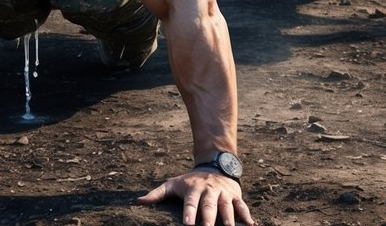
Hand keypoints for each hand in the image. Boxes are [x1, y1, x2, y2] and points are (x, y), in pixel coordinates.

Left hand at [138, 168, 253, 225]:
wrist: (214, 165)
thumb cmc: (190, 181)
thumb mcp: (172, 183)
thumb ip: (156, 194)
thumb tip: (138, 202)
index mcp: (193, 189)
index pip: (191, 203)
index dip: (190, 213)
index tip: (188, 225)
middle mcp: (209, 191)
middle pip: (210, 206)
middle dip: (209, 219)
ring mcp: (223, 193)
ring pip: (227, 207)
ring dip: (229, 219)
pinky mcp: (235, 196)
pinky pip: (243, 206)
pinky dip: (247, 216)